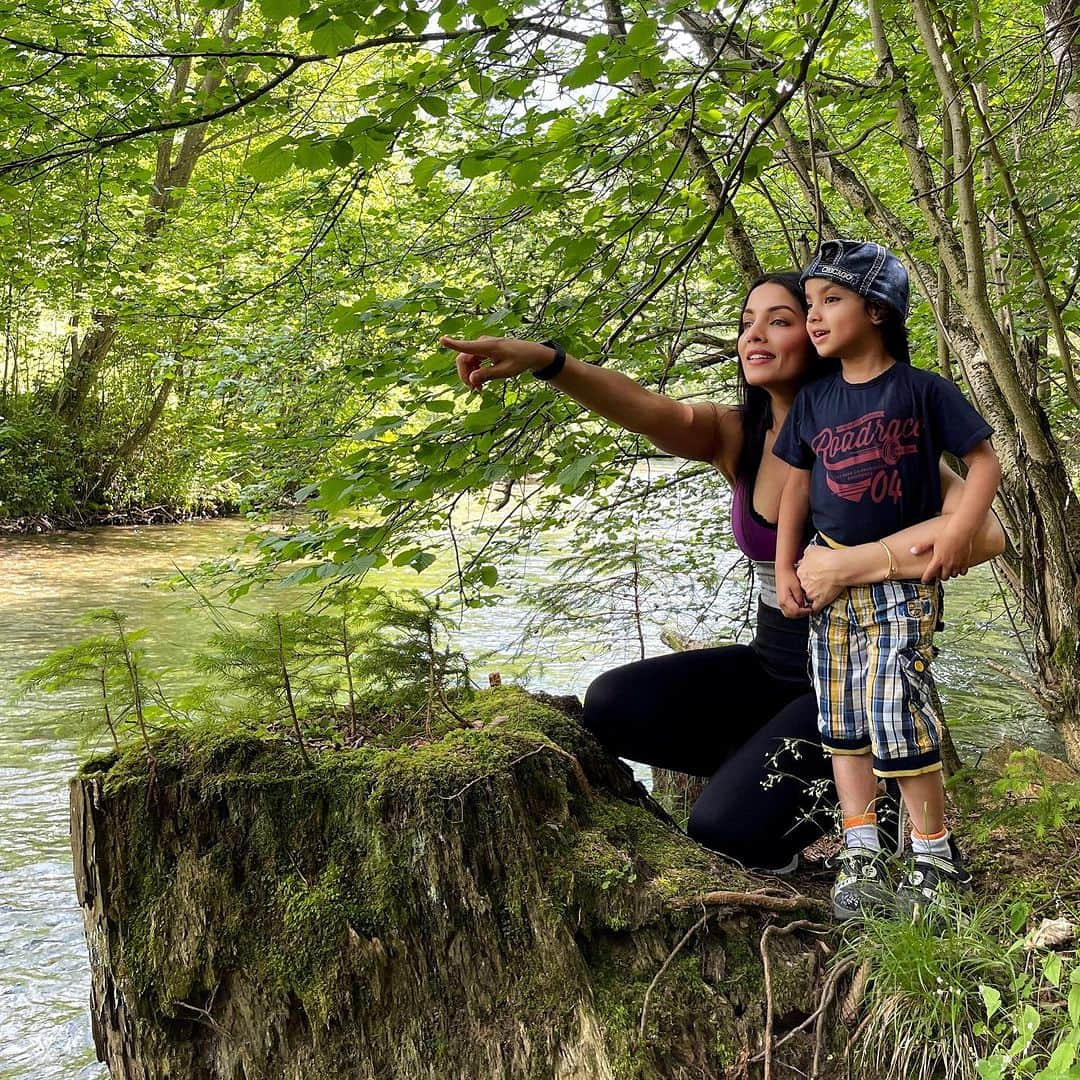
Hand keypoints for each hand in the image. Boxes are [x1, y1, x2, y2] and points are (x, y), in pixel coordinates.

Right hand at [440, 335, 559, 390]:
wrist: (530, 353)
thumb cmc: (519, 361)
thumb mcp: (505, 371)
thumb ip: (488, 374)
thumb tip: (472, 379)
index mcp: (489, 346)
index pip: (468, 346)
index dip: (453, 344)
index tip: (442, 340)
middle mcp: (483, 343)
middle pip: (463, 359)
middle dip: (465, 375)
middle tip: (474, 389)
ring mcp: (482, 346)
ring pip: (466, 362)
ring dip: (470, 376)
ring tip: (479, 389)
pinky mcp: (483, 350)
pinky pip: (472, 362)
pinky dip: (474, 372)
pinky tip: (479, 383)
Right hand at [776, 565, 811, 618]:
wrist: (783, 570)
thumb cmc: (789, 576)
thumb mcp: (797, 587)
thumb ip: (800, 598)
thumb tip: (803, 606)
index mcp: (785, 599)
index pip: (796, 612)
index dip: (805, 612)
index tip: (811, 610)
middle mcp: (781, 602)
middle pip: (791, 615)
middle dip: (801, 615)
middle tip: (808, 611)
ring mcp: (780, 602)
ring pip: (788, 614)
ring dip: (797, 613)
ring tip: (804, 609)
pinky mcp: (781, 600)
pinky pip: (787, 609)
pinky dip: (794, 610)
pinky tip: (799, 605)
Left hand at [795, 545, 844, 612]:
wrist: (838, 567)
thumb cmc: (827, 557)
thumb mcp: (812, 550)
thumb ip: (807, 554)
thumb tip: (806, 555)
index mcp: (801, 572)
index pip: (801, 576)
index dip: (807, 576)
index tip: (812, 576)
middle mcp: (804, 584)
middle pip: (804, 587)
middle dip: (809, 587)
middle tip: (817, 585)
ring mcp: (811, 593)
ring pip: (808, 598)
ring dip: (812, 598)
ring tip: (818, 596)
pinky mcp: (820, 601)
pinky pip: (815, 608)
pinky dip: (815, 610)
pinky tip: (815, 611)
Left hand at [917, 520, 974, 581]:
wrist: (961, 531)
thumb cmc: (947, 535)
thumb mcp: (931, 540)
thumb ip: (922, 547)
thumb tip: (913, 550)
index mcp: (938, 560)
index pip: (930, 573)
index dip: (926, 578)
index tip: (924, 580)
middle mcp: (948, 563)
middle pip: (943, 577)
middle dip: (940, 577)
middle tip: (938, 574)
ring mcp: (957, 563)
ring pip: (953, 575)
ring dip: (950, 574)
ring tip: (947, 570)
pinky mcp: (965, 561)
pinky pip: (963, 572)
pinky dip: (960, 572)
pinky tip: (958, 568)